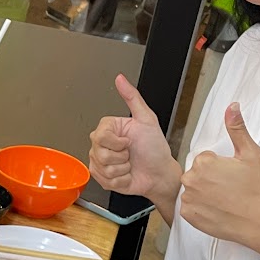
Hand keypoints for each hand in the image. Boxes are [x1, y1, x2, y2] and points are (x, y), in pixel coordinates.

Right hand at [89, 75, 179, 205]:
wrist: (160, 174)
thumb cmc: (155, 149)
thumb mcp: (147, 119)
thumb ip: (132, 97)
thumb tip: (120, 79)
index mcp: (109, 128)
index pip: (100, 136)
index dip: (117, 142)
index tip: (129, 141)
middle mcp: (101, 144)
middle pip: (99, 153)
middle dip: (121, 156)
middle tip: (130, 153)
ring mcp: (100, 161)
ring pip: (102, 167)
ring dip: (122, 169)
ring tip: (129, 164)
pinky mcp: (101, 177)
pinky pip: (105, 180)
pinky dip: (120, 180)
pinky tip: (127, 174)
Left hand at [178, 103, 259, 253]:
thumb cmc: (259, 190)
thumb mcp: (251, 154)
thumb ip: (237, 129)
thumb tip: (232, 107)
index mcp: (204, 162)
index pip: (206, 159)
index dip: (222, 167)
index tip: (234, 176)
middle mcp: (191, 179)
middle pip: (198, 174)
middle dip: (211, 179)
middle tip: (231, 189)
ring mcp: (188, 199)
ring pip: (193, 190)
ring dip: (205, 193)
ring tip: (226, 201)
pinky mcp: (188, 216)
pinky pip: (190, 208)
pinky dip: (201, 209)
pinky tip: (217, 210)